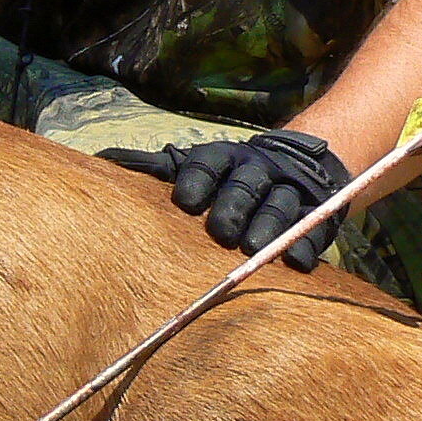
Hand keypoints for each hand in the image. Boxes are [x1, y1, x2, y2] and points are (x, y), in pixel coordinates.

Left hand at [98, 129, 354, 267]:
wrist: (300, 164)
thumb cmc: (231, 175)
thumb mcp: (199, 165)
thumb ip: (157, 167)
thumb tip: (104, 159)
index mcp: (227, 158)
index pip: (210, 162)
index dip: (198, 180)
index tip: (186, 202)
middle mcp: (258, 171)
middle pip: (245, 185)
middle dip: (234, 207)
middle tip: (222, 232)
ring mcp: (290, 191)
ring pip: (280, 205)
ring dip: (270, 227)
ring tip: (256, 250)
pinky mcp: (317, 214)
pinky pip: (314, 229)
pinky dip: (306, 245)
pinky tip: (297, 262)